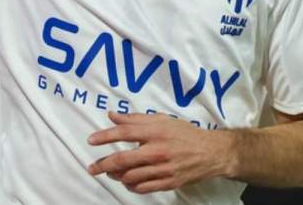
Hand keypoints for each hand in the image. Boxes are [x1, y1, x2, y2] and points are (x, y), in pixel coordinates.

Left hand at [86, 111, 233, 193]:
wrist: (211, 152)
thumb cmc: (185, 134)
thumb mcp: (162, 120)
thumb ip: (136, 119)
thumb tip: (113, 116)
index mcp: (156, 132)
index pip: (124, 133)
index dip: (105, 136)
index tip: (91, 140)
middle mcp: (158, 151)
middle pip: (123, 159)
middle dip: (103, 164)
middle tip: (92, 167)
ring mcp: (163, 169)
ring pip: (131, 176)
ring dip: (116, 176)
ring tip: (110, 173)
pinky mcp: (169, 182)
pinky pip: (143, 188)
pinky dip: (131, 186)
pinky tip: (127, 182)